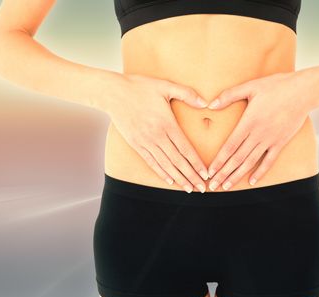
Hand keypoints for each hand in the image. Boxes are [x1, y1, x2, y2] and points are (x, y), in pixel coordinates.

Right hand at [99, 72, 209, 192]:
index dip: (196, 163)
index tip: (206, 174)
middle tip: (202, 188)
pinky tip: (170, 181)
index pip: (185, 149)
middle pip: (177, 161)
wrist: (112, 93)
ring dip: (178, 178)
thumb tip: (206, 103)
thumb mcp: (165, 86)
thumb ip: (187, 94)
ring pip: (165, 165)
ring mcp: (145, 142)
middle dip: (191, 176)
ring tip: (189, 189)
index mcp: (167, 124)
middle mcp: (157, 136)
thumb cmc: (140, 87)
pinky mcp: (136, 144)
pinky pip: (151, 162)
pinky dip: (161, 172)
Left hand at [205, 70, 317, 190]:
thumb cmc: (277, 86)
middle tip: (212, 185)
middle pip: (237, 158)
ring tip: (226, 186)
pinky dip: (260, 172)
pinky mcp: (281, 142)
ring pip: (250, 162)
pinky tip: (251, 182)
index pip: (230, 146)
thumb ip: (229, 95)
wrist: (304, 91)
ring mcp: (270, 140)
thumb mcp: (250, 87)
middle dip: (223, 173)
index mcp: (248, 122)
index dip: (219, 160)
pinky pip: (269, 161)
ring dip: (237, 175)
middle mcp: (258, 134)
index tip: (210, 171)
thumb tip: (210, 105)